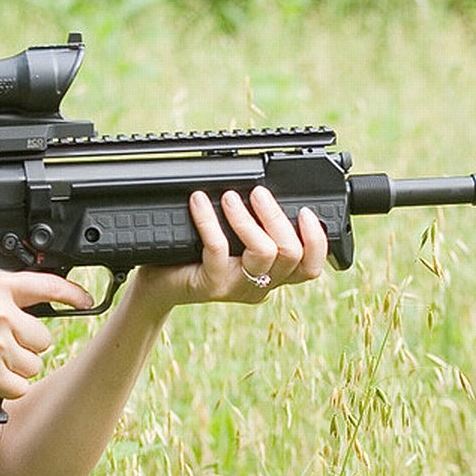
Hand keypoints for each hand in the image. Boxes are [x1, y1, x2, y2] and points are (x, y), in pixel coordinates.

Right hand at [0, 270, 93, 397]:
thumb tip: (20, 286)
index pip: (46, 285)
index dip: (72, 293)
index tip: (85, 299)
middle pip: (43, 336)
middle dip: (27, 344)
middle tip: (1, 344)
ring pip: (33, 362)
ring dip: (17, 366)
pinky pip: (19, 385)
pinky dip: (8, 386)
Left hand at [134, 185, 328, 308]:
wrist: (158, 285)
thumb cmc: (194, 257)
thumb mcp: (231, 240)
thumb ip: (253, 225)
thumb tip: (263, 188)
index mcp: (272, 275)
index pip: (310, 268)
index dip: (317, 242)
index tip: (305, 212)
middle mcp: (260, 285)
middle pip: (291, 254)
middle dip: (277, 216)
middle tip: (259, 193)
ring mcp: (237, 287)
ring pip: (263, 252)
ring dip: (247, 218)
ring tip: (230, 196)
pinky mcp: (212, 285)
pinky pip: (219, 248)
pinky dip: (209, 219)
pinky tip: (198, 201)